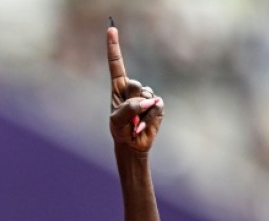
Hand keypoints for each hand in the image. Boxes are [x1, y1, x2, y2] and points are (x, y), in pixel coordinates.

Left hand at [107, 25, 163, 151]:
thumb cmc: (120, 130)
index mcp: (118, 87)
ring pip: (146, 96)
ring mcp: (147, 96)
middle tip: (128, 115)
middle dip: (132, 100)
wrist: (132, 144)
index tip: (111, 29)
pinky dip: (148, 118)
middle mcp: (133, 88)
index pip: (116, 64)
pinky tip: (142, 125)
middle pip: (135, 84)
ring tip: (134, 122)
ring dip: (140, 111)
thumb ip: (127, 109)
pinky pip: (156, 106)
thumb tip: (145, 100)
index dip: (114, 47)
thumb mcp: (116, 121)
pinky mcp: (158, 105)